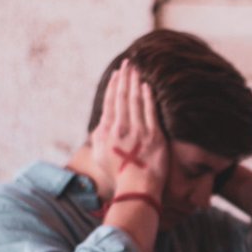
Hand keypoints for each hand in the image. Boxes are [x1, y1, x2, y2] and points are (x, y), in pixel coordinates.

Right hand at [91, 60, 167, 192]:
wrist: (136, 188)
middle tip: (128, 63)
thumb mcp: (99, 156)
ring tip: (137, 69)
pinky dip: (148, 97)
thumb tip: (100, 125)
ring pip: (136, 101)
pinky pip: (150, 112)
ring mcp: (138, 131)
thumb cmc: (118, 175)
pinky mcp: (154, 136)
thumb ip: (98, 137)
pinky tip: (148, 86)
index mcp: (107, 132)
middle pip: (122, 97)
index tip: (117, 74)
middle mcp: (121, 128)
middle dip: (125, 78)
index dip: (114, 86)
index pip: (110, 103)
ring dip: (136, 83)